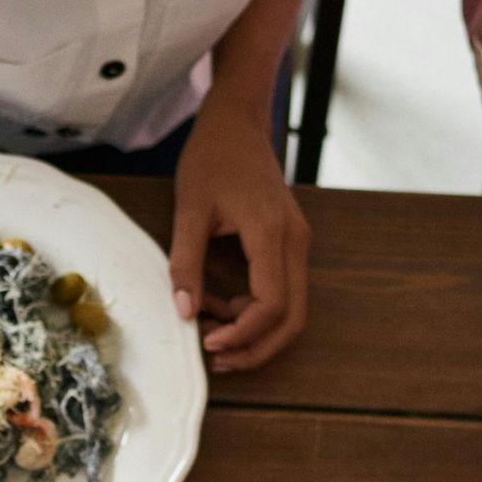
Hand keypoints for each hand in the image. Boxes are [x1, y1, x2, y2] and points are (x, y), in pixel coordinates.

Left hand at [170, 96, 309, 370]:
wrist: (238, 122)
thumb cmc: (212, 158)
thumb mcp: (188, 210)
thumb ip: (186, 263)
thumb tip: (184, 312)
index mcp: (272, 234)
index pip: (272, 305)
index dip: (242, 333)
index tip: (207, 341)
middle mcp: (294, 242)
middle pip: (292, 318)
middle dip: (256, 347)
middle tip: (216, 359)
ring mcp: (296, 243)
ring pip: (290, 310)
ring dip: (253, 330)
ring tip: (209, 329)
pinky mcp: (289, 243)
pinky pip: (281, 290)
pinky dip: (252, 309)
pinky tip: (217, 305)